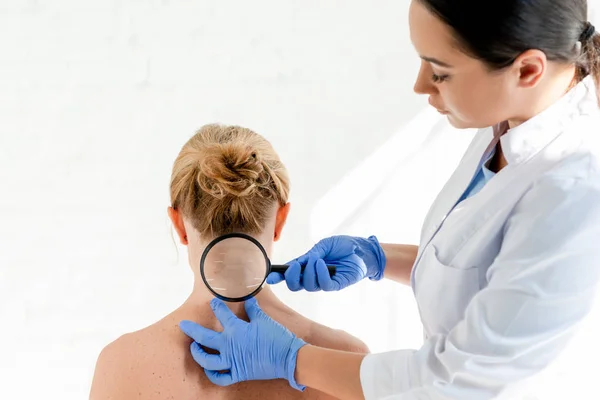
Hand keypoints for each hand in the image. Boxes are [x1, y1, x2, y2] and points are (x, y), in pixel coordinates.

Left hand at [179, 298, 306, 390]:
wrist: (288, 357)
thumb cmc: (276, 337)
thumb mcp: (263, 320)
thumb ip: (253, 309)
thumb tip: (248, 299)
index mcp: (236, 330)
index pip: (221, 314)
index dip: (216, 306)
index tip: (213, 302)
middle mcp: (230, 346)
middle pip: (204, 338)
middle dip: (191, 330)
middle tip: (183, 325)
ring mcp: (232, 361)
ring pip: (207, 361)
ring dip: (198, 354)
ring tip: (194, 347)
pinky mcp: (238, 373)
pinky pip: (220, 378)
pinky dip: (213, 375)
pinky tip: (209, 369)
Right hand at [267, 235, 385, 291]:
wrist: (361, 249)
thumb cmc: (343, 246)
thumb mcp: (322, 246)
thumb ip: (310, 255)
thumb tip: (297, 263)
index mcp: (306, 266)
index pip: (289, 275)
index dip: (278, 277)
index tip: (270, 277)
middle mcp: (313, 276)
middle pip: (295, 285)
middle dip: (292, 277)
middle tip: (295, 267)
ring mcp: (324, 282)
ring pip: (308, 285)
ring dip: (309, 272)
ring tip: (317, 259)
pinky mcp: (336, 285)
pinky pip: (324, 285)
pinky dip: (320, 274)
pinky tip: (322, 263)